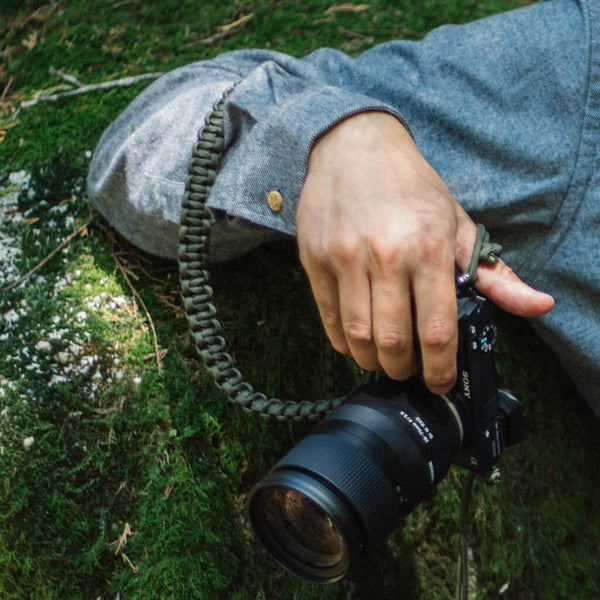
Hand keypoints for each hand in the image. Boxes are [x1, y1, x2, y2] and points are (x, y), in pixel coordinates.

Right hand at [296, 112, 553, 393]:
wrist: (353, 146)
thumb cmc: (410, 187)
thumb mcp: (457, 222)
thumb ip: (494, 273)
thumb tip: (538, 305)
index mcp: (430, 247)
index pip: (437, 329)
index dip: (440, 369)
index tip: (439, 381)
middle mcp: (386, 255)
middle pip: (393, 341)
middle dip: (403, 369)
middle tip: (408, 370)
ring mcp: (346, 258)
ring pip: (358, 336)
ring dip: (371, 361)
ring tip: (381, 359)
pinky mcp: (316, 260)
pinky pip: (328, 318)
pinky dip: (343, 342)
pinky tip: (355, 340)